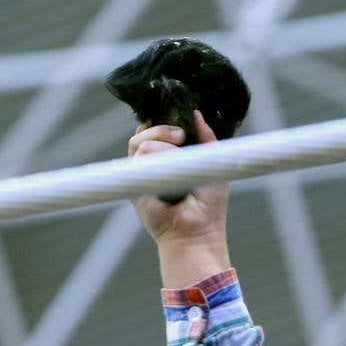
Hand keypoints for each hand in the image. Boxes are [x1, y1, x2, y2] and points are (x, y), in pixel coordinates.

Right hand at [129, 111, 228, 245]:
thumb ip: (206, 138)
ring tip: (180, 148)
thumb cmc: (209, 205)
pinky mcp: (133, 185)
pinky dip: (154, 157)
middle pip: (142, 132)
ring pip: (139, 141)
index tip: (180, 122)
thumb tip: (196, 114)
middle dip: (161, 127)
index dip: (161, 120)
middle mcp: (150, 164)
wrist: (199, 231)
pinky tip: (169, 165)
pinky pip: (136, 158)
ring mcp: (140, 174)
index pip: (154, 130)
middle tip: (181, 135)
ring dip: (161, 141)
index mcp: (166, 158)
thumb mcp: (212, 163)